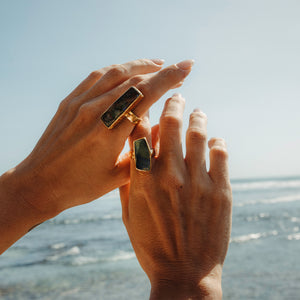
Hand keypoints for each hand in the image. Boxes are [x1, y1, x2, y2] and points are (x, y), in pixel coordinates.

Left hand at [1, 59, 193, 217]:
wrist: (40, 183)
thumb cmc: (80, 185)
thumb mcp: (118, 176)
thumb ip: (142, 151)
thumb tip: (162, 129)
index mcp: (109, 133)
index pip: (145, 95)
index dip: (169, 79)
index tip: (187, 67)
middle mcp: (94, 111)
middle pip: (134, 80)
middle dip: (161, 71)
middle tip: (179, 70)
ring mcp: (79, 103)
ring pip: (115, 72)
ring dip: (140, 65)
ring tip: (157, 65)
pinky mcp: (70, 101)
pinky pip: (96, 76)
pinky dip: (117, 69)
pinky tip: (127, 71)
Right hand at [120, 94, 231, 298]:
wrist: (184, 275)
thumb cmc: (152, 246)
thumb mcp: (129, 216)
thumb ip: (127, 183)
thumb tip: (129, 157)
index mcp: (143, 181)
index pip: (141, 133)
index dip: (144, 114)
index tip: (148, 105)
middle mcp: (170, 175)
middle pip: (171, 125)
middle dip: (173, 105)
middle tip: (177, 97)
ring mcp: (198, 182)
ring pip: (198, 135)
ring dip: (197, 119)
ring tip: (198, 112)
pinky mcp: (221, 191)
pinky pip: (221, 155)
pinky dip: (218, 143)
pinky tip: (216, 140)